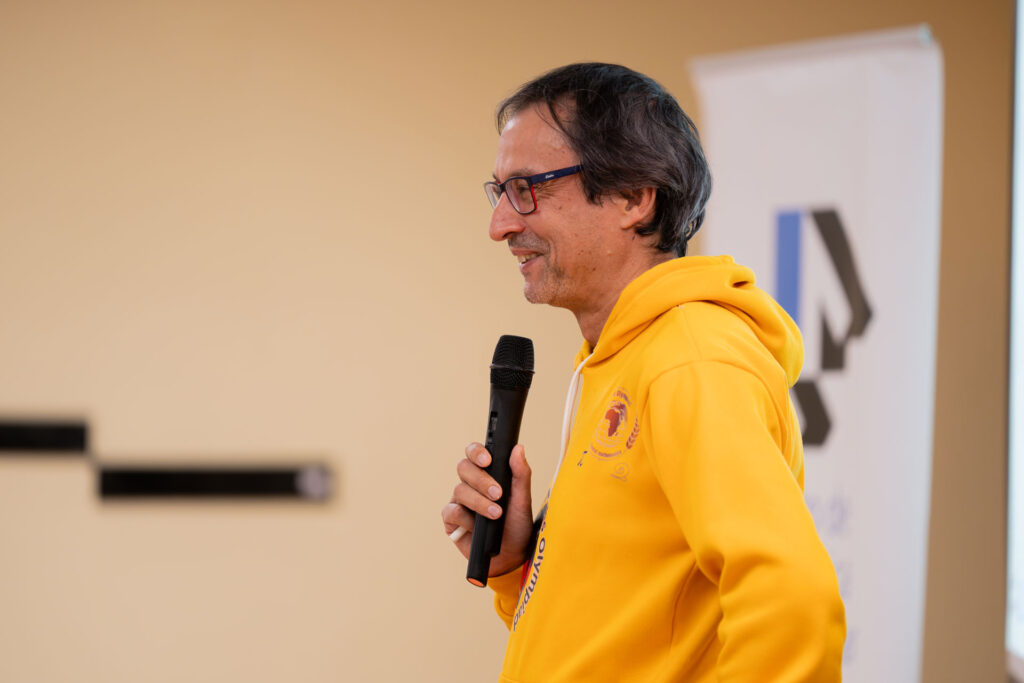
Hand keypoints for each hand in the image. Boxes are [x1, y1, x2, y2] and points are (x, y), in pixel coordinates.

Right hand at [441, 442, 533, 576]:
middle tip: (498, 493)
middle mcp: (470, 484)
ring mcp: (459, 501)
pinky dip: (465, 518)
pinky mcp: (451, 520)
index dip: (476, 452)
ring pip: (459, 490)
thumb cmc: (517, 525)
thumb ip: (521, 473)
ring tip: (496, 514)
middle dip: (481, 480)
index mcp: (486, 473)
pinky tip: (476, 526)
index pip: (474, 453)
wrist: (512, 555)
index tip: (488, 460)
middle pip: (464, 468)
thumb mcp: (523, 499)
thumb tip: (518, 448)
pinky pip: (451, 511)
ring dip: (479, 502)